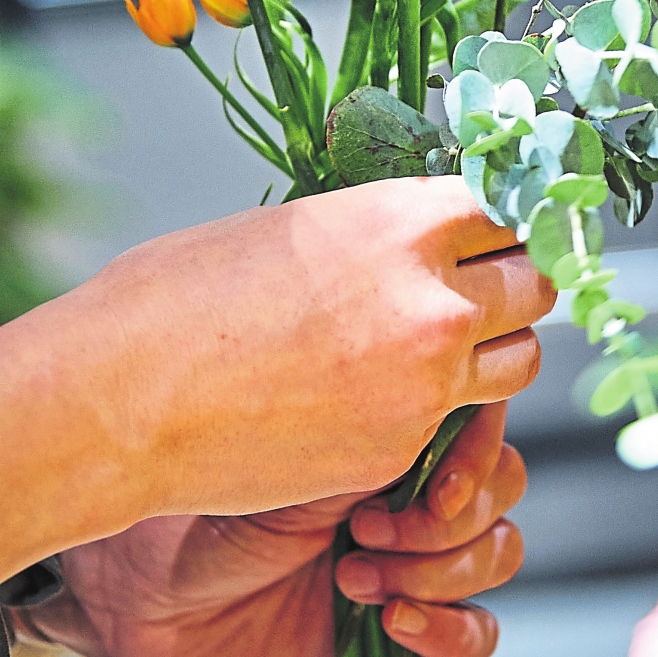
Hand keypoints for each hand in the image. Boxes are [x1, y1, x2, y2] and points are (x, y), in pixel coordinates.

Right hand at [0, 178, 552, 595]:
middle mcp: (435, 298)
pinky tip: (375, 400)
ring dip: (494, 352)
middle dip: (513, 285)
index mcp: (405, 220)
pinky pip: (454, 422)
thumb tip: (421, 233)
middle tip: (478, 291)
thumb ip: (378, 230)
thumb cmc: (179, 298)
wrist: (120, 399)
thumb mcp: (293, 226)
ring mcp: (425, 382)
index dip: (505, 219)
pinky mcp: (401, 449)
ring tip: (438, 349)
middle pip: (537, 284)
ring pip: (521, 362)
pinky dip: (433, 411)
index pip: (512, 207)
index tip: (497, 232)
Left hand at [14, 406, 524, 656]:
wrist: (136, 593)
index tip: (431, 487)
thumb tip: (446, 400)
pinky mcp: (401, 622)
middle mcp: (409, 479)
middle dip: (446, 520)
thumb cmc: (192, 496)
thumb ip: (372, 422)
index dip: (475, 455)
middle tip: (363, 531)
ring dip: (438, 572)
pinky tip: (392, 624)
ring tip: (352, 575)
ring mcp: (411, 551)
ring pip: (499, 552)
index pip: (483, 418)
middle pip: (503, 488)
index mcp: (388, 419)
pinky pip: (479, 633)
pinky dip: (452, 632)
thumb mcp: (290, 443)